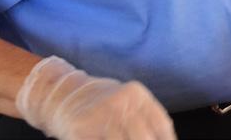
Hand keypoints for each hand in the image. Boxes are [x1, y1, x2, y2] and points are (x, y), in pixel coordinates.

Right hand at [16, 56, 176, 139]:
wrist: (63, 94)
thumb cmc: (102, 104)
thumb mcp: (127, 102)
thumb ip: (147, 120)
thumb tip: (166, 138)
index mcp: (136, 94)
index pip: (162, 127)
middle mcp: (121, 102)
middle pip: (145, 139)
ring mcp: (101, 115)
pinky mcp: (83, 130)